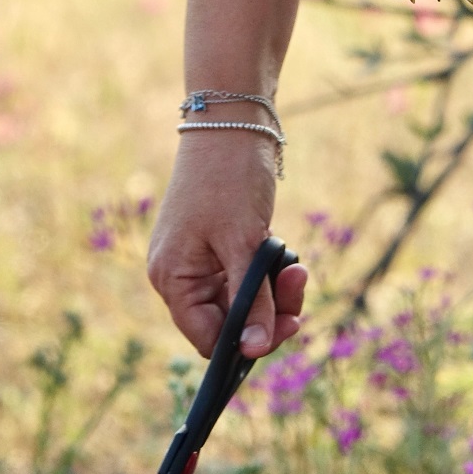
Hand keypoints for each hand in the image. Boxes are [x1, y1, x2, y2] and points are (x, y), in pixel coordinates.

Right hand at [147, 132, 306, 359]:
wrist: (230, 123)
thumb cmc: (227, 179)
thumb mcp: (245, 245)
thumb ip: (252, 301)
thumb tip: (256, 350)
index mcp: (173, 279)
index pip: (208, 338)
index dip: (247, 342)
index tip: (289, 326)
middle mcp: (179, 275)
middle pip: (229, 322)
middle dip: (270, 310)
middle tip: (300, 285)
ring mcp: (197, 261)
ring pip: (242, 300)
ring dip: (274, 289)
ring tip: (296, 263)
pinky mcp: (217, 247)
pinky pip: (245, 277)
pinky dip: (268, 270)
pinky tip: (282, 249)